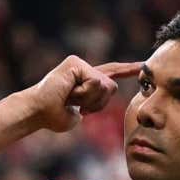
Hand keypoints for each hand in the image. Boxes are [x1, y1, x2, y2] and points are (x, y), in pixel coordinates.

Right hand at [23, 55, 141, 132]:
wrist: (37, 112)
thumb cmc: (52, 117)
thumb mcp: (78, 114)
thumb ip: (92, 107)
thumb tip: (90, 105)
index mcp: (85, 80)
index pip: (111, 73)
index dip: (127, 70)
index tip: (142, 66)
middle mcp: (83, 68)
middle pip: (111, 88)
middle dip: (98, 104)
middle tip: (77, 106)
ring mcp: (79, 64)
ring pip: (104, 86)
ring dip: (89, 99)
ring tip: (70, 99)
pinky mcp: (75, 63)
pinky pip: (94, 81)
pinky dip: (84, 93)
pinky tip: (69, 93)